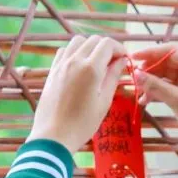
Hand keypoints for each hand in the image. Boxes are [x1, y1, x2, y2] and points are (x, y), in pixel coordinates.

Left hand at [28, 35, 127, 153]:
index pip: (108, 44)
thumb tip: (121, 62)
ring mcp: (61, 64)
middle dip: (107, 48)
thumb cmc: (82, 124)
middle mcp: (75, 61)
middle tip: (113, 63)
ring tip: (96, 63)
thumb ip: (113, 78)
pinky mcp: (52, 71)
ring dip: (90, 47)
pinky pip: (64, 51)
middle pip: (94, 40)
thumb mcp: (104, 102)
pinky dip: (74, 52)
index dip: (119, 49)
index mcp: (91, 69)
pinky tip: (79, 66)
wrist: (53, 137)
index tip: (124, 59)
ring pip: (78, 42)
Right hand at [131, 45, 177, 175]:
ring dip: (152, 82)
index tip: (133, 58)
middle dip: (150, 70)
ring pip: (167, 74)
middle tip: (134, 79)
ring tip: (138, 93)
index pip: (171, 50)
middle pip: (168, 61)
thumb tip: (136, 74)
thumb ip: (156, 86)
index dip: (151, 53)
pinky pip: (170, 85)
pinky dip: (158, 90)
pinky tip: (146, 99)